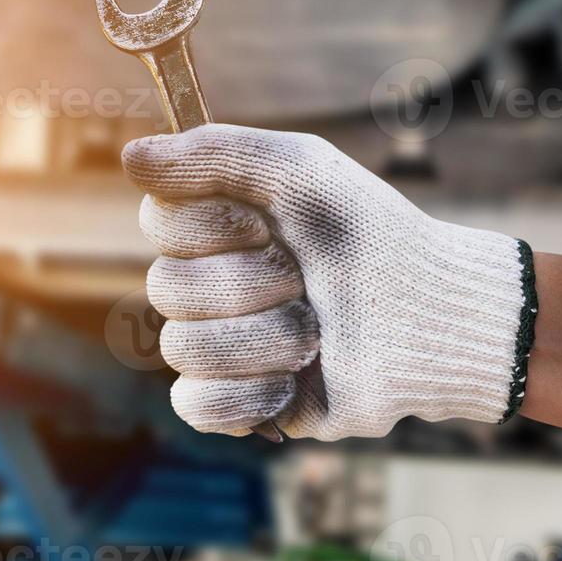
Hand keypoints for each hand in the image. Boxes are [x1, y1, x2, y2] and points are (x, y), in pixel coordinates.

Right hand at [123, 124, 535, 439]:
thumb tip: (128, 157)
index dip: (211, 228)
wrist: (433, 317)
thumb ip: (214, 153)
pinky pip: (196, 407)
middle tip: (307, 280)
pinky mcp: (241, 402)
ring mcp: (222, 344)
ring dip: (265, 339)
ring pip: (183, 349)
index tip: (269, 225)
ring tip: (317, 334)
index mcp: (215, 225)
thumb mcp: (301, 169)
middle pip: (165, 288)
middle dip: (251, 285)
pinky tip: (294, 380)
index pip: (158, 222)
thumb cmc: (372, 233)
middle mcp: (209, 282)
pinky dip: (250, 394)